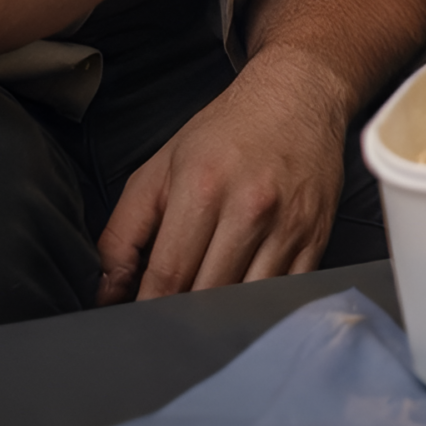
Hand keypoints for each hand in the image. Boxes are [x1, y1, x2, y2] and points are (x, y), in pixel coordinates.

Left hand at [95, 48, 348, 302]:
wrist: (299, 96)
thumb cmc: (225, 133)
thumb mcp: (158, 170)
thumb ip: (123, 233)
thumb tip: (107, 293)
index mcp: (202, 189)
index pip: (168, 276)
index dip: (147, 311)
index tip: (135, 327)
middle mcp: (251, 208)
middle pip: (208, 295)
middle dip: (181, 319)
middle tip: (165, 328)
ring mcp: (290, 225)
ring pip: (249, 301)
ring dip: (221, 318)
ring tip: (201, 321)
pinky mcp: (318, 236)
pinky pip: (288, 292)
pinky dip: (262, 307)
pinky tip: (243, 305)